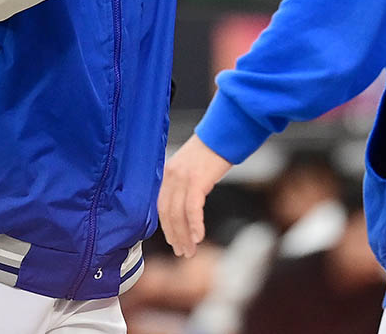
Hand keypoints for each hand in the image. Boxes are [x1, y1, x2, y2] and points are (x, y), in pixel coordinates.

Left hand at [158, 134, 232, 257]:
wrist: (224, 133)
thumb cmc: (213, 149)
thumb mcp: (192, 166)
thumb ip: (185, 183)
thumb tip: (186, 206)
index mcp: (168, 173)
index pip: (161, 206)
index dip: (167, 227)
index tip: (174, 242)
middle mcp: (171, 176)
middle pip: (167, 213)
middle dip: (175, 236)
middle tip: (183, 252)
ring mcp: (183, 178)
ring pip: (178, 215)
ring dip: (185, 236)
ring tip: (191, 250)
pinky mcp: (196, 180)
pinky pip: (192, 208)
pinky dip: (195, 225)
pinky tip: (199, 237)